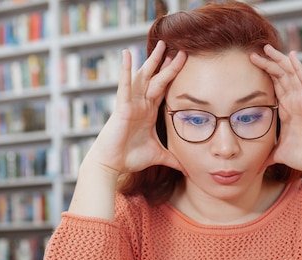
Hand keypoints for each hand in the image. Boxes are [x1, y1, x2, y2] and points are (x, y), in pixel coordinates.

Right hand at [84, 41, 186, 176]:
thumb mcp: (159, 156)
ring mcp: (131, 104)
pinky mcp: (122, 107)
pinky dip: (126, 70)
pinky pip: (125, 86)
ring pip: (144, 77)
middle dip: (167, 64)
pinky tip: (127, 55)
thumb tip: (189, 170)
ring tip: (161, 45)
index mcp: (149, 112)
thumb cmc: (130, 158)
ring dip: (152, 61)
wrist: (112, 164)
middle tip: (178, 48)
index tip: (183, 62)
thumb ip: (174, 160)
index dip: (173, 76)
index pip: (164, 89)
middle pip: (156, 79)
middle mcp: (141, 104)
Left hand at [250, 45, 301, 173]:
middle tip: (252, 54)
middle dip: (267, 64)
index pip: (274, 86)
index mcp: (287, 109)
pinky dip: (298, 67)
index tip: (249, 66)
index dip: (264, 75)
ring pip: (290, 74)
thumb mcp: (278, 153)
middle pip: (280, 76)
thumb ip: (266, 156)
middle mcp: (296, 101)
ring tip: (267, 49)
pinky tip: (291, 55)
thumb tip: (252, 168)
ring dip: (279, 61)